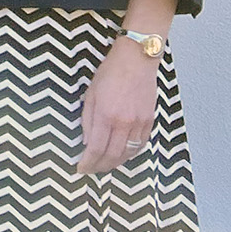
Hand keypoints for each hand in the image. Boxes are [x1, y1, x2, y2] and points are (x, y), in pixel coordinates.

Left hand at [78, 37, 159, 174]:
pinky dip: (130, 154)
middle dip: (100, 167)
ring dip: (115, 163)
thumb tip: (86, 142)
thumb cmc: (110, 73)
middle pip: (112, 156)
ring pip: (128, 153)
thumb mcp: (90, 95)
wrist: (136, 60)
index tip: (81, 169)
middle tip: (91, 170)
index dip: (88, 163)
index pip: (96, 149)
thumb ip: (87, 120)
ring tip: (104, 166)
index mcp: (106, 115)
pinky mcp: (150, 120)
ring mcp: (139, 123)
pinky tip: (122, 155)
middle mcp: (124, 123)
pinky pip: (140, 145)